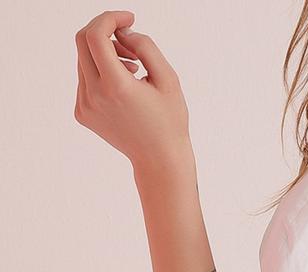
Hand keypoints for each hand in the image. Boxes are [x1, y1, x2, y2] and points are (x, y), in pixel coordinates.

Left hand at [74, 10, 192, 170]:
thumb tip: (123, 31)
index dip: (109, 18)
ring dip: (105, 54)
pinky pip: (85, 79)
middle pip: (82, 42)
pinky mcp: (82, 113)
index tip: (128, 19)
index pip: (95, 35)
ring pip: (84, 60)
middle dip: (105, 32)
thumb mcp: (168, 80)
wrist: (159, 159)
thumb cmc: (169, 121)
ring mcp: (84, 106)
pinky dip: (102, 73)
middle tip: (129, 41)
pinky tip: (124, 87)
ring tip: (133, 68)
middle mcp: (94, 95)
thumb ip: (146, 47)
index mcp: (116, 87)